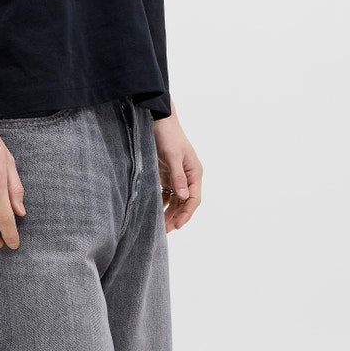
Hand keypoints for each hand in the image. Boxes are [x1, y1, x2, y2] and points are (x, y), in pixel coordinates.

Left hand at [153, 114, 201, 230]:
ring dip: (169, 212)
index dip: (186, 214)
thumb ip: (178, 176)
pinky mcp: (166, 175)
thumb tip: (184, 197)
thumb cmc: (168, 135)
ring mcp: (177, 176)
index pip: (194, 199)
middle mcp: (188, 177)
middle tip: (164, 231)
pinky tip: (154, 211)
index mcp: (195, 172)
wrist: (158, 119)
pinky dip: (162, 203)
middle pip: (184, 203)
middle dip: (176, 217)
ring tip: (159, 226)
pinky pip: (166, 193)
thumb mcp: (172, 155)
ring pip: (175, 200)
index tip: (177, 225)